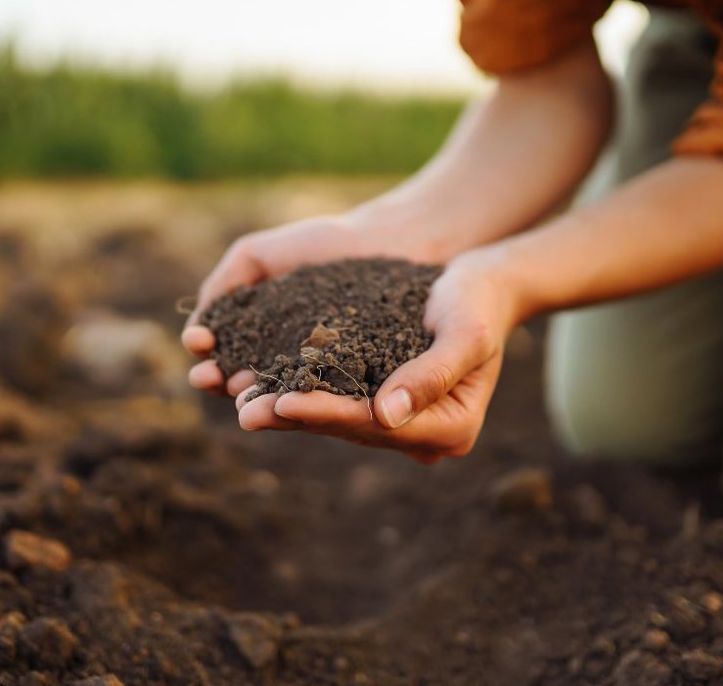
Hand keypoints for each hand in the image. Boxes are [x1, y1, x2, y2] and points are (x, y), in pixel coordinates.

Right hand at [182, 212, 431, 396]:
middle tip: (208, 377)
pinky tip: (283, 395)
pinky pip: (323, 394)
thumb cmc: (324, 244)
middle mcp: (284, 359)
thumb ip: (225, 282)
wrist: (387, 241)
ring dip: (252, 396)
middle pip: (242, 378)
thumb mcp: (258, 255)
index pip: (222, 352)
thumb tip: (197, 328)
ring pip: (277, 393)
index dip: (206, 352)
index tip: (199, 344)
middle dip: (219, 379)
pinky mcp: (352, 382)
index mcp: (259, 333)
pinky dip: (300, 398)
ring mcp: (318, 374)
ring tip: (238, 393)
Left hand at [234, 249, 519, 462]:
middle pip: (350, 429)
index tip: (283, 402)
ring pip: (336, 420)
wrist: (482, 286)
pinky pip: (334, 401)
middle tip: (244, 412)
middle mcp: (424, 436)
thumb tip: (386, 415)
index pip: (376, 425)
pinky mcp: (381, 401)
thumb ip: (431, 373)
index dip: (327, 414)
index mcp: (451, 429)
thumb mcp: (465, 333)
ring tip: (240, 401)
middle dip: (295, 418)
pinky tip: (258, 384)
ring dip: (287, 410)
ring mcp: (401, 422)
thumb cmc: (479, 303)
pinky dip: (298, 391)